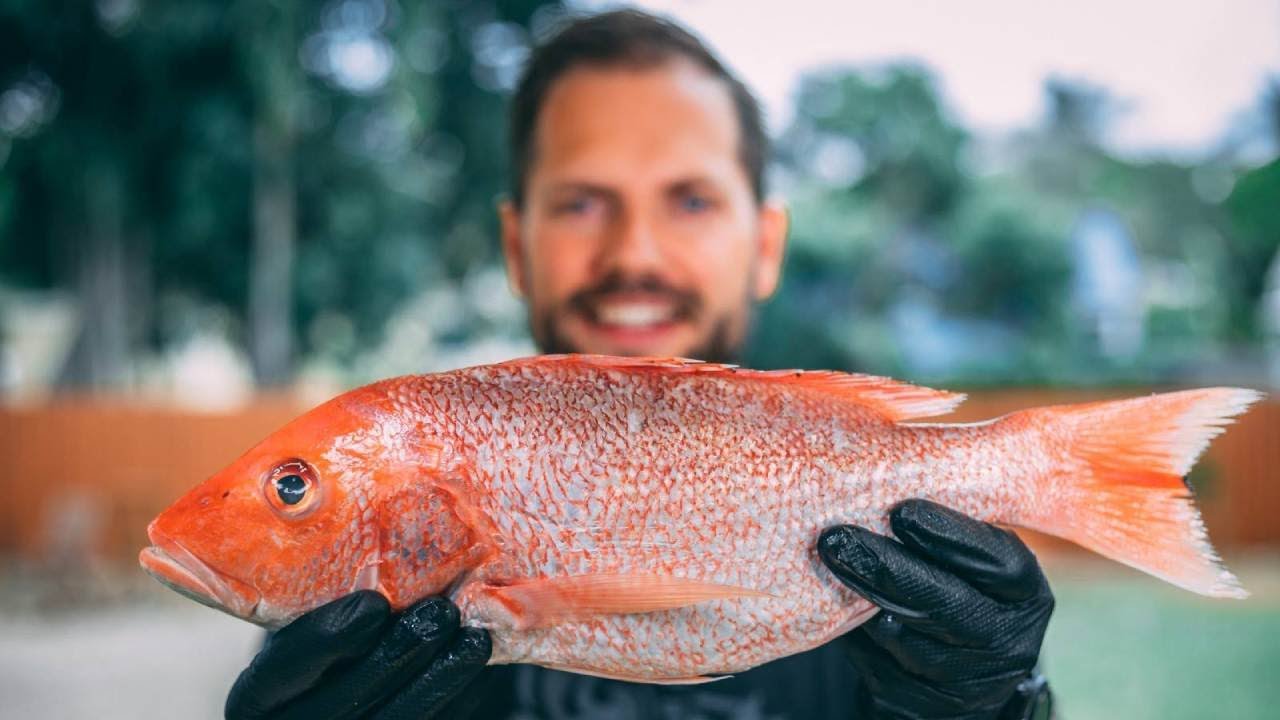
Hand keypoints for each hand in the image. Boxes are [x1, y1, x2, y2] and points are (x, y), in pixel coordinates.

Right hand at [225, 592, 490, 719]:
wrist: (360, 671)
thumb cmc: (329, 616)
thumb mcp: (310, 603)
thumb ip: (328, 585)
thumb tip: (369, 520)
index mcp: (261, 694)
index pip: (278, 674)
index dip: (326, 640)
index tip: (373, 604)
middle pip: (340, 708)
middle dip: (395, 659)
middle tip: (439, 612)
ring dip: (438, 680)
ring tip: (473, 638)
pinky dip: (462, 697)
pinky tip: (482, 661)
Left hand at [818, 500, 1053, 719]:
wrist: (950, 671)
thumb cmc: (951, 582)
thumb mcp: (967, 557)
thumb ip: (940, 527)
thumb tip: (881, 469)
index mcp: (1024, 593)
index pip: (1000, 563)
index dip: (952, 536)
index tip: (904, 511)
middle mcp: (1007, 642)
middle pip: (946, 604)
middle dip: (889, 567)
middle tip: (837, 538)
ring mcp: (966, 683)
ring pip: (904, 636)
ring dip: (861, 598)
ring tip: (830, 559)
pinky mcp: (922, 706)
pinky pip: (876, 665)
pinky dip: (852, 632)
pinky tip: (830, 603)